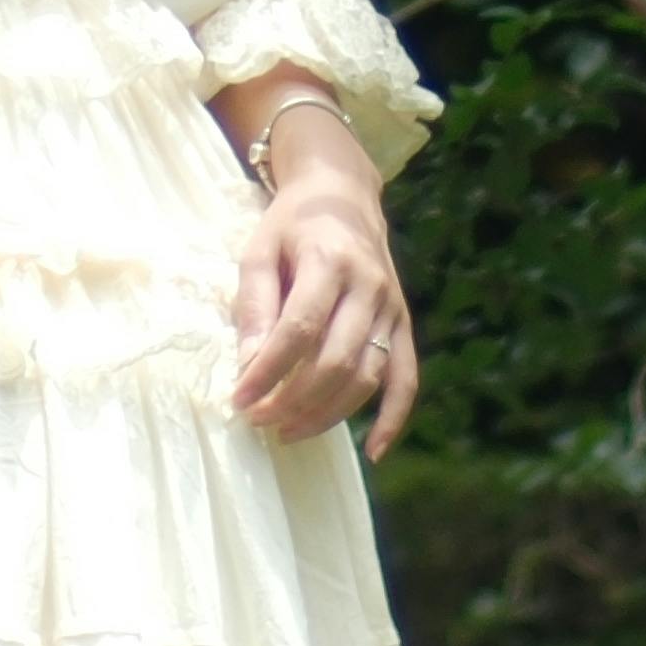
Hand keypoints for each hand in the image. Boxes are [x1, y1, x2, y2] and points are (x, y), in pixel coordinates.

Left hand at [216, 88, 419, 456]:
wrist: (343, 194)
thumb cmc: (291, 224)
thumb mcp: (259, 250)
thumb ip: (254, 305)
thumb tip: (248, 366)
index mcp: (329, 260)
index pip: (299, 328)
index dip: (268, 371)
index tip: (239, 400)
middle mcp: (369, 286)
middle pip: (336, 360)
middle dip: (293, 399)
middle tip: (258, 419)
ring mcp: (391, 307)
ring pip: (367, 376)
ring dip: (328, 414)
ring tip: (287, 431)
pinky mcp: (403, 323)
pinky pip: (406, 377)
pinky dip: (393, 418)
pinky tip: (374, 452)